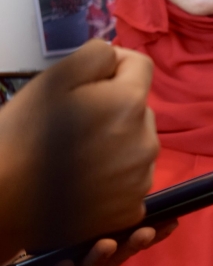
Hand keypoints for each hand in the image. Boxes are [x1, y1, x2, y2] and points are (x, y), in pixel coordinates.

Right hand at [0, 41, 159, 256]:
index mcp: (129, 104)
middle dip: (114, 108)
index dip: (115, 66)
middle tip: (74, 123)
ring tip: (76, 155)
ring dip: (116, 143)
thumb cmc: (21, 138)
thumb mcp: (51, 82)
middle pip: (139, 109)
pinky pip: (131, 180)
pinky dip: (113, 178)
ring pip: (136, 145)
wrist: (3, 204)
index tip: (89, 80)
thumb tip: (116, 55)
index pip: (140, 66)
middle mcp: (146, 141)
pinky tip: (83, 182)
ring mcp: (142, 179)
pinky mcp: (132, 209)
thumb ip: (93, 57)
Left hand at [0, 221, 175, 265]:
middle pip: (120, 255)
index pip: (138, 240)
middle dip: (134, 244)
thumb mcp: (88, 225)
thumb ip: (110, 210)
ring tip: (106, 244)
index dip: (158, 233)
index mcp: (111, 250)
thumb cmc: (63, 244)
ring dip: (100, 257)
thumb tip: (131, 180)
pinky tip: (64, 264)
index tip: (173, 221)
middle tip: (146, 231)